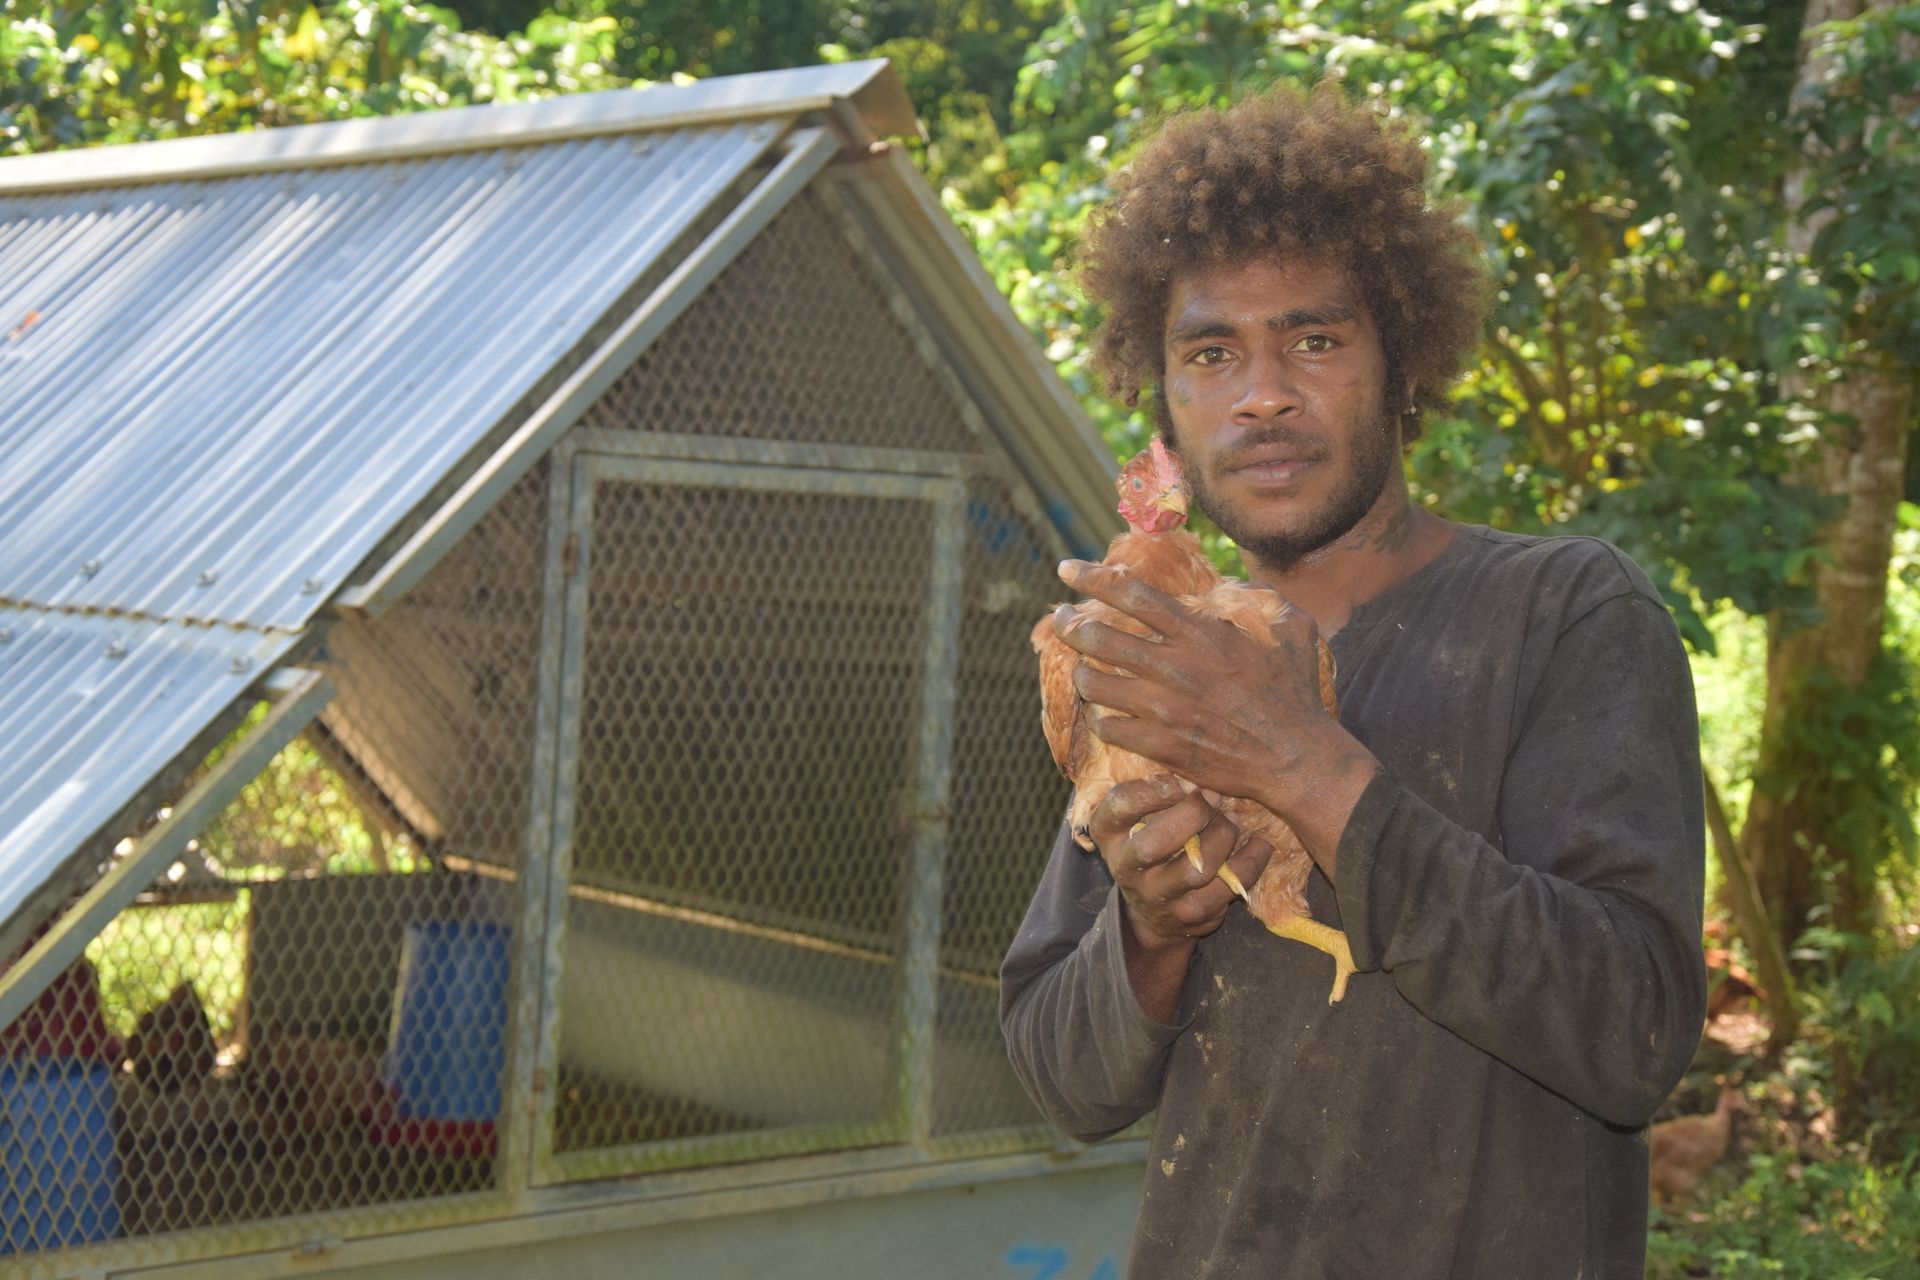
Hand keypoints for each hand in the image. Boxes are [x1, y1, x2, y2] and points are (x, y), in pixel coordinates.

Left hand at [1053, 560, 1337, 806]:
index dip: (1092, 577)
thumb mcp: (1291, 630)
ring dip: (1082, 673)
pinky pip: (1108, 727)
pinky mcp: (1160, 746)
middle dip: (1068, 625)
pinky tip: (1105, 715)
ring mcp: (1164, 709)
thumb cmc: (1295, 694)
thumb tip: (1237, 583)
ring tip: (1082, 669)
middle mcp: (1174, 667)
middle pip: (1098, 637)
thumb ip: (1260, 599)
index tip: (1066, 569)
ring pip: (1093, 685)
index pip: (1131, 595)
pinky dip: (1101, 718)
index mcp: (1200, 634)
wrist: (1295, 758)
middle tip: (1059, 620)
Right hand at [1090, 777, 1273, 956]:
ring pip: (1196, 868)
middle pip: (1154, 843)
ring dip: (1223, 836)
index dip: (1157, 789)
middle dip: (1193, 814)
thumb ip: (1158, 791)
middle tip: (1215, 797)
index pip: (1121, 804)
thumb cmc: (1152, 845)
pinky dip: (1251, 860)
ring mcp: (1157, 896)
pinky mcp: (1190, 915)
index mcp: (1108, 833)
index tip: (1187, 781)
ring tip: (1232, 821)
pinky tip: (1259, 843)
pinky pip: (1228, 886)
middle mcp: (1125, 868)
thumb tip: (1203, 769)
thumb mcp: (1139, 818)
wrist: (1154, 914)